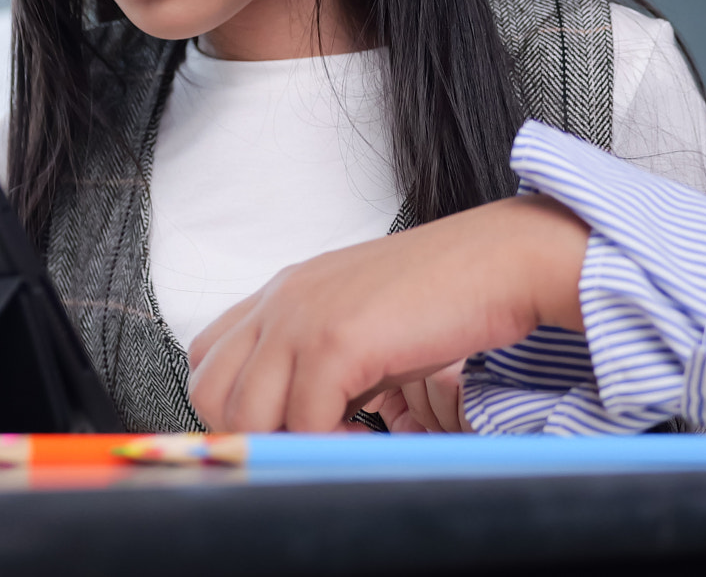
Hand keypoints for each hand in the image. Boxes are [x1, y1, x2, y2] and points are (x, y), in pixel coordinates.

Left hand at [186, 194, 588, 432]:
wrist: (499, 261)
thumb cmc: (443, 295)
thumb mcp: (361, 321)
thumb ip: (317, 358)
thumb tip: (297, 422)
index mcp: (284, 292)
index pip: (206, 358)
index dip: (235, 406)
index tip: (285, 429)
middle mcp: (281, 300)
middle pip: (209, 393)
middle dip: (251, 436)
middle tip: (310, 443)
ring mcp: (302, 318)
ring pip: (244, 416)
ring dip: (288, 445)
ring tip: (343, 440)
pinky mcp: (335, 341)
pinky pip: (302, 423)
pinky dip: (330, 446)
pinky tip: (367, 433)